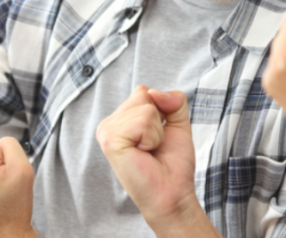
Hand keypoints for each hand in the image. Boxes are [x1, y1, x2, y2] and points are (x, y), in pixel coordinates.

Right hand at [97, 86, 215, 235]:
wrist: (172, 194)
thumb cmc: (172, 163)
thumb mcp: (178, 123)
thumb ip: (173, 100)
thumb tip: (154, 92)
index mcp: (119, 119)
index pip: (143, 91)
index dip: (160, 110)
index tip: (156, 137)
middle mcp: (108, 124)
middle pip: (143, 94)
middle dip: (159, 119)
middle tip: (153, 146)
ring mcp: (106, 131)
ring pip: (146, 108)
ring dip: (157, 132)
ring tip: (149, 151)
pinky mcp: (110, 140)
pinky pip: (144, 121)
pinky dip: (153, 138)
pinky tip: (144, 154)